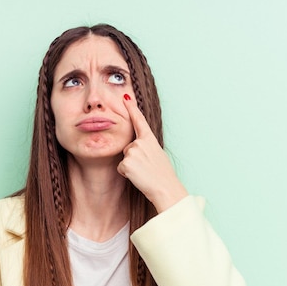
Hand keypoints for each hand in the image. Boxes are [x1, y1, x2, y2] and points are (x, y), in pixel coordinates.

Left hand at [117, 94, 187, 212]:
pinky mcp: (126, 162)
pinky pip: (121, 168)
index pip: (139, 121)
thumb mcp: (157, 155)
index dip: (132, 108)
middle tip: (147, 168)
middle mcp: (140, 142)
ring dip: (131, 167)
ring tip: (144, 173)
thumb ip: (146, 147)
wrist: (166, 188)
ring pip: (124, 158)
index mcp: (150, 139)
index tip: (125, 97)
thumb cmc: (163, 174)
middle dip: (133, 158)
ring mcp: (133, 151)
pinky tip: (138, 177)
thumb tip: (135, 148)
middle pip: (128, 147)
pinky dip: (127, 174)